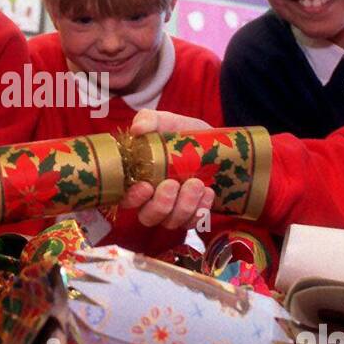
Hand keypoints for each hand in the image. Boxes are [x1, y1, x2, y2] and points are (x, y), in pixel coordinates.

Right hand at [120, 108, 214, 227]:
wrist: (218, 144)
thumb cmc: (184, 135)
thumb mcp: (167, 121)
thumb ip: (149, 120)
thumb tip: (137, 129)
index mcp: (140, 179)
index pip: (126, 199)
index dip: (132, 198)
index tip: (145, 186)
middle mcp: (153, 199)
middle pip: (147, 217)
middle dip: (160, 205)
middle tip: (173, 184)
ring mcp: (173, 211)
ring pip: (171, 222)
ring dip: (184, 205)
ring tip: (197, 183)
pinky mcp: (193, 215)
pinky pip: (194, 223)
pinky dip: (201, 210)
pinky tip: (208, 192)